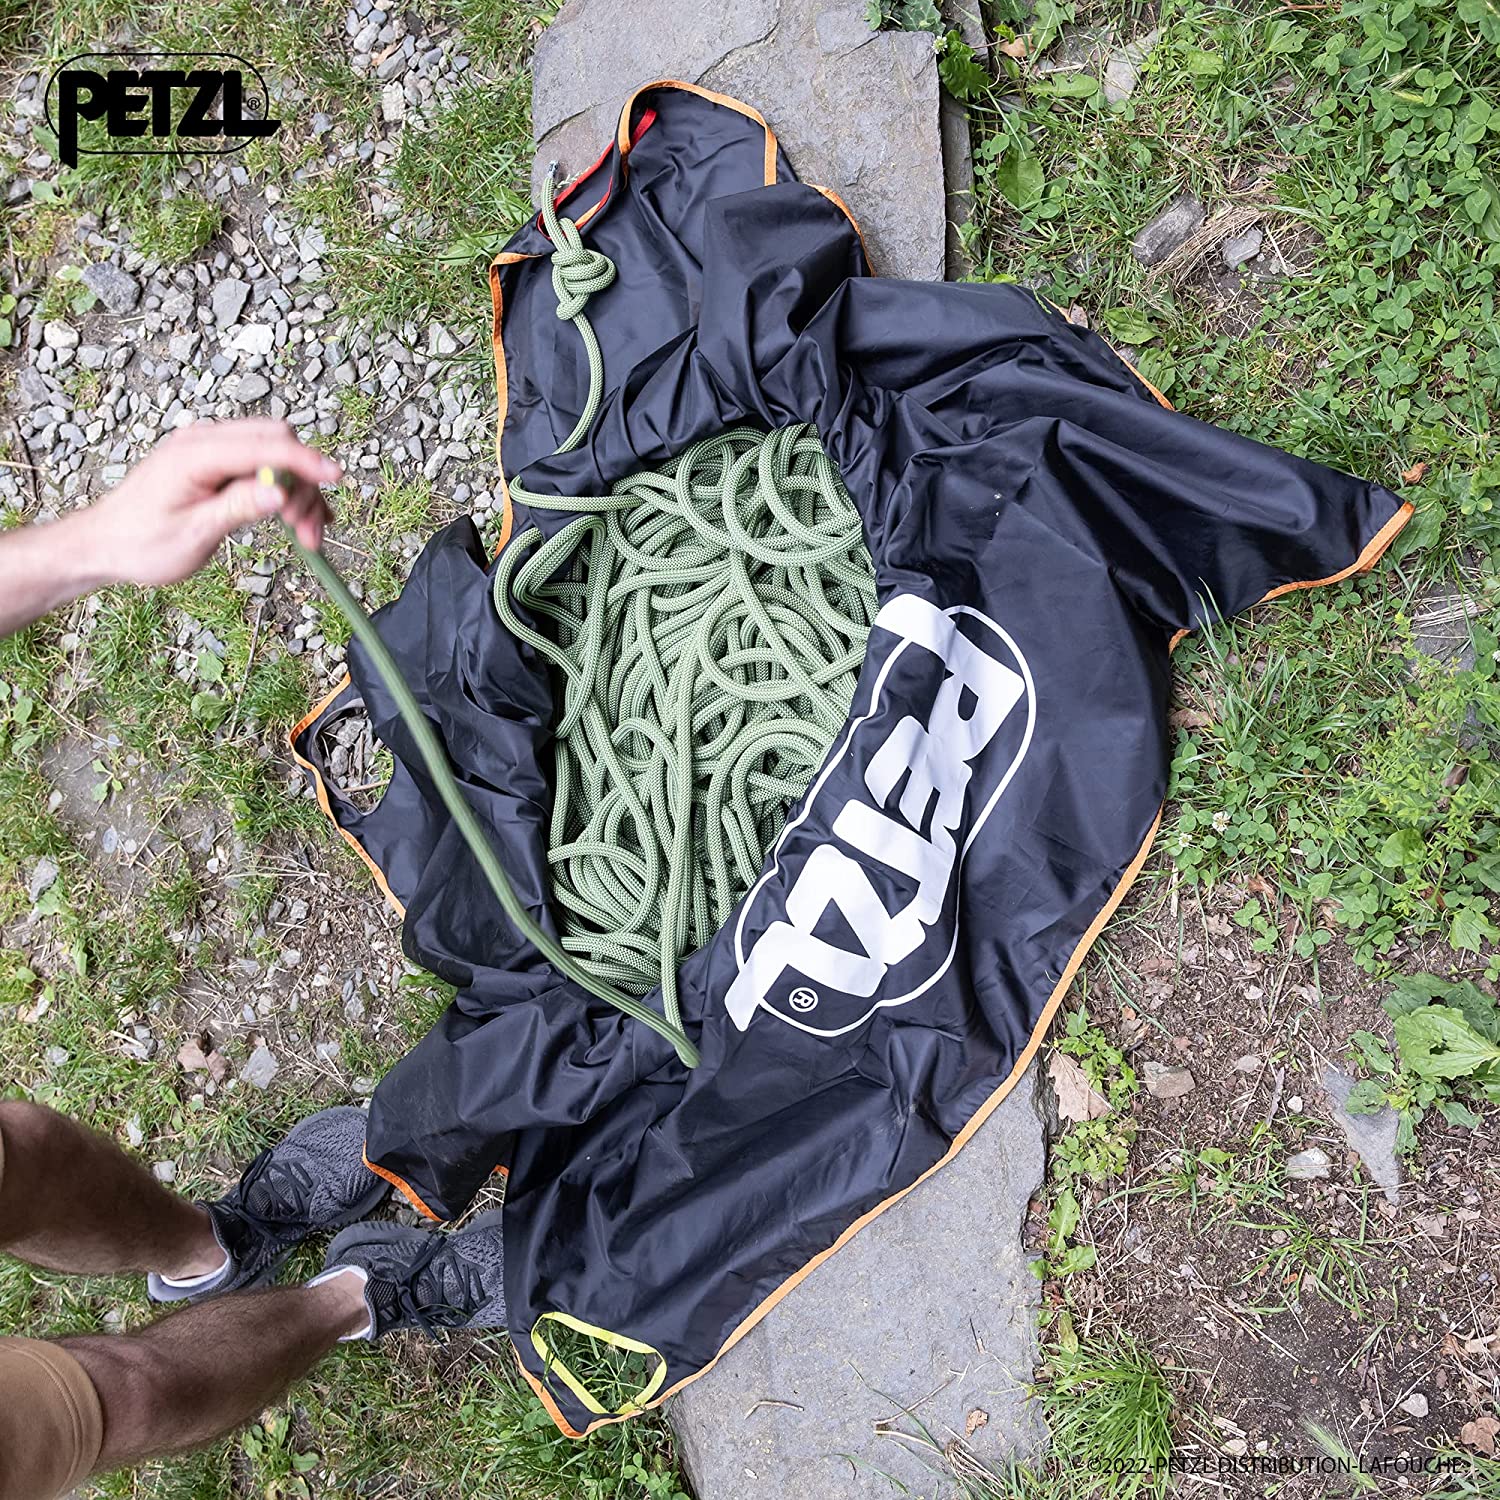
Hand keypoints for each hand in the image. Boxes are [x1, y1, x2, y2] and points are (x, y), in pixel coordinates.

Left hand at [78, 419, 342, 587]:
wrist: (106, 543)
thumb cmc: (141, 542)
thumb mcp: (193, 533)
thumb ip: (237, 508)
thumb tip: (281, 493)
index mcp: (194, 454)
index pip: (264, 446)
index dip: (305, 462)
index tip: (336, 477)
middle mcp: (203, 441)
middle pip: (276, 442)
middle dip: (303, 483)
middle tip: (309, 530)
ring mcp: (210, 449)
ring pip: (275, 455)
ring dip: (297, 492)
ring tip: (305, 535)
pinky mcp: (216, 463)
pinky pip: (261, 466)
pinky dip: (284, 490)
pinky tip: (298, 519)